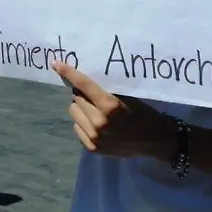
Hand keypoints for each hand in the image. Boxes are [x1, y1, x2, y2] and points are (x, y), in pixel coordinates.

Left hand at [53, 62, 172, 159]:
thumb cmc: (144, 113)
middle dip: (82, 92)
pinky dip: (83, 122)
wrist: (156, 141)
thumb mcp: (128, 97)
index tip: (56, 64)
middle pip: (76, 97)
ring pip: (73, 111)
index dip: (69, 73)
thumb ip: (105, 90)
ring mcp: (94, 137)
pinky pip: (76, 127)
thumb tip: (82, 80)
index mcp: (110, 106)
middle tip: (94, 94)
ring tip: (95, 110)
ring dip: (81, 107)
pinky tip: (96, 124)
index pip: (83, 85)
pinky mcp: (92, 148)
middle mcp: (99, 122)